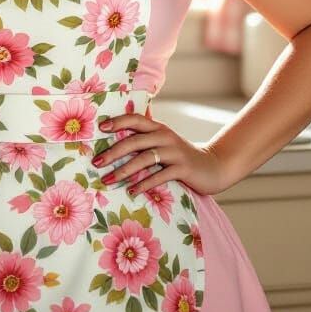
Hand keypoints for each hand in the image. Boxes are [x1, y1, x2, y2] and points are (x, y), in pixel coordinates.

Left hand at [94, 112, 231, 197]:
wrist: (214, 167)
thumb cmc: (181, 157)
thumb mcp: (164, 144)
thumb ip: (146, 140)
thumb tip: (117, 142)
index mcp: (159, 128)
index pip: (136, 119)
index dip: (119, 121)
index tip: (101, 127)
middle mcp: (166, 136)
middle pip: (135, 140)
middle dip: (113, 151)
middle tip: (96, 161)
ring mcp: (175, 152)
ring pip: (145, 158)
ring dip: (124, 170)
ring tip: (108, 180)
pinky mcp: (183, 168)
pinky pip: (160, 175)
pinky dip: (144, 184)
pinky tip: (132, 191)